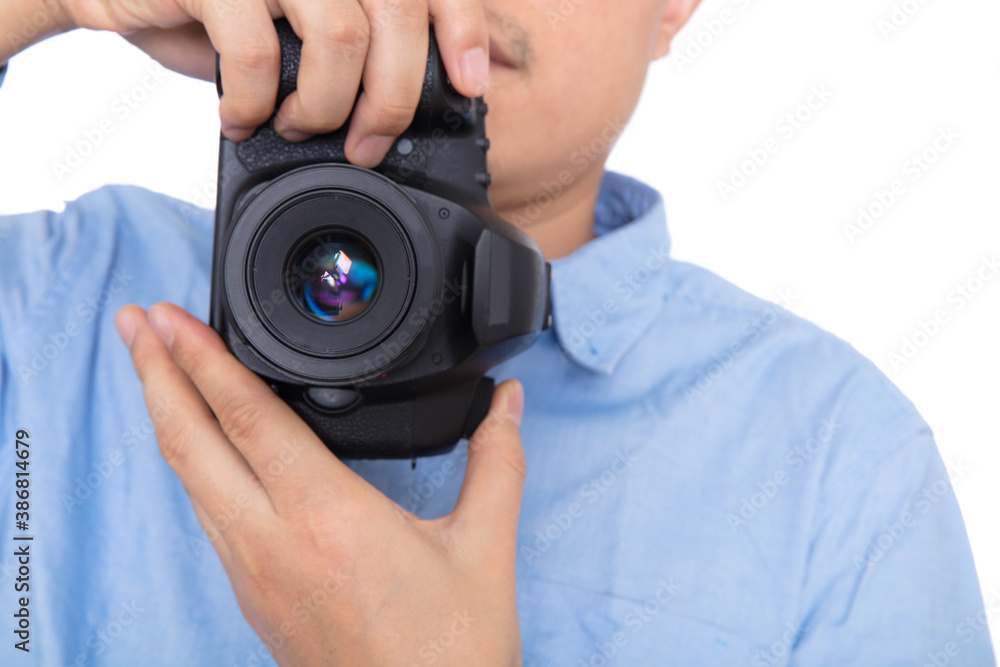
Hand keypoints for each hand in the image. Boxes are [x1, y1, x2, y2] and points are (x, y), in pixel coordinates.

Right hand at [59, 0, 489, 164]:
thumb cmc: (217, 9)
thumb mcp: (296, 23)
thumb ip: (351, 45)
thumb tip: (400, 105)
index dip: (460, 28)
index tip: (468, 82)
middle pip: (397, 13)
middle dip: (393, 98)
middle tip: (368, 144)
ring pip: (341, 35)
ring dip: (326, 105)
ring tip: (297, 125)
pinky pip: (257, 53)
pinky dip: (255, 102)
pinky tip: (241, 115)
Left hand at [114, 302, 524, 665]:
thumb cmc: (449, 654)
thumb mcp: (484, 549)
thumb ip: (497, 462)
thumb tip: (507, 403)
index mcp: (328, 518)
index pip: (248, 419)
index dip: (203, 360)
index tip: (170, 318)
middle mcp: (274, 543)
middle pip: (189, 443)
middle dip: (155, 373)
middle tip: (134, 321)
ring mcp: (254, 575)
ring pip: (189, 481)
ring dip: (166, 416)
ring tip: (155, 371)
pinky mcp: (253, 598)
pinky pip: (207, 516)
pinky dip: (192, 464)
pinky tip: (201, 448)